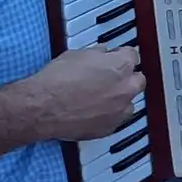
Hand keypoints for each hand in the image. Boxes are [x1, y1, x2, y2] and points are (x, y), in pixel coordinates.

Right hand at [21, 46, 144, 141]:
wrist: (43, 107)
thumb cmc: (58, 79)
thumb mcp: (77, 54)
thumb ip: (97, 53)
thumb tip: (102, 53)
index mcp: (121, 66)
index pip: (133, 55)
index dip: (121, 55)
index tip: (114, 58)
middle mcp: (126, 88)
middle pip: (138, 80)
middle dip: (127, 78)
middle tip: (110, 78)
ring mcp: (119, 110)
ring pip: (130, 102)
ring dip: (121, 98)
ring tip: (102, 98)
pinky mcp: (109, 128)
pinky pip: (117, 120)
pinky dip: (109, 115)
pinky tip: (95, 112)